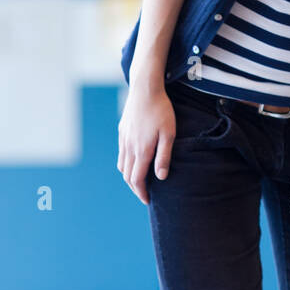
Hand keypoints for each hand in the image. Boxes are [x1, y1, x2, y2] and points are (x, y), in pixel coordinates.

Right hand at [117, 78, 175, 204]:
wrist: (145, 89)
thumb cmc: (161, 111)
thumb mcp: (169, 134)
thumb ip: (164, 157)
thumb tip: (161, 178)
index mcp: (141, 150)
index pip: (137, 180)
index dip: (142, 193)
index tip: (148, 200)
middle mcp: (129, 147)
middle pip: (128, 176)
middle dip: (135, 188)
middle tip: (145, 195)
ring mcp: (123, 139)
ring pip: (122, 165)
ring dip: (129, 177)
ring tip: (140, 182)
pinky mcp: (122, 131)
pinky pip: (121, 153)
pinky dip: (125, 164)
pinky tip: (134, 162)